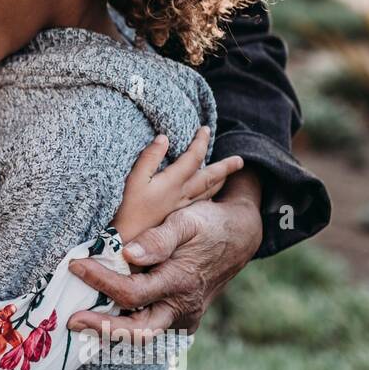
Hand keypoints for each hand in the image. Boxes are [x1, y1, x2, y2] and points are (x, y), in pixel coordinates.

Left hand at [68, 170, 262, 338]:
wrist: (238, 237)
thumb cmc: (207, 224)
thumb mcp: (185, 221)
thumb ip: (158, 239)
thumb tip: (129, 255)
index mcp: (182, 282)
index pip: (132, 293)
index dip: (100, 281)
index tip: (76, 265)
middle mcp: (183, 308)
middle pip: (139, 332)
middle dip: (102, 329)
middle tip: (71, 320)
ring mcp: (184, 319)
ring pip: (143, 335)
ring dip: (110, 331)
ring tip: (81, 321)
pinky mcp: (181, 321)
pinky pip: (150, 330)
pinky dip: (126, 326)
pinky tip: (102, 317)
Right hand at [112, 127, 243, 241]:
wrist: (128, 240)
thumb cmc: (128, 210)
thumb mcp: (134, 179)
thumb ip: (149, 157)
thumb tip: (163, 138)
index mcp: (173, 182)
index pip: (193, 157)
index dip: (200, 141)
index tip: (205, 129)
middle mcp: (182, 194)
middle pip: (210, 178)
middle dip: (225, 167)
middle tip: (240, 161)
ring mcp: (182, 207)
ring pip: (208, 192)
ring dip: (220, 181)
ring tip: (228, 176)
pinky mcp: (177, 217)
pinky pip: (201, 203)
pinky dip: (209, 196)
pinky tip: (209, 197)